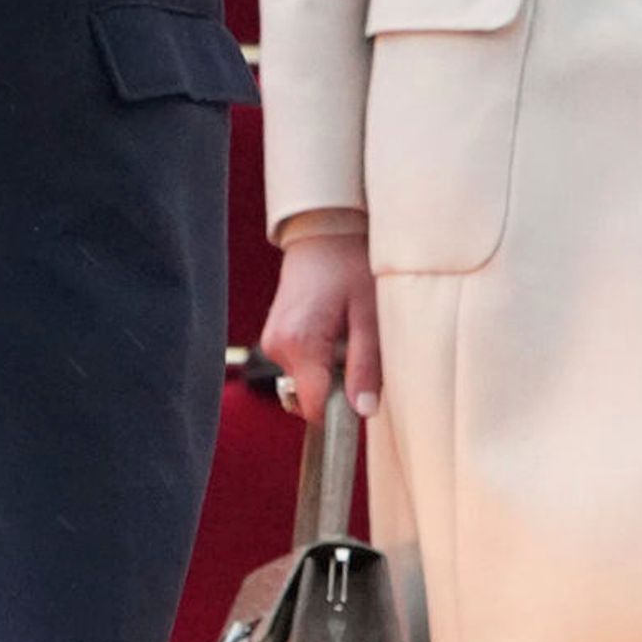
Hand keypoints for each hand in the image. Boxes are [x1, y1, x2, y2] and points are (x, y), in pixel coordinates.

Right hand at [263, 216, 381, 418]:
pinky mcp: (275, 337)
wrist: (325, 230)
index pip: (313, 409)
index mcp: (299, 344)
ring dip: (330, 373)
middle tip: (361, 350)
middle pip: (310, 398)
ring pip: (306, 383)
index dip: (341, 412)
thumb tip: (363, 411)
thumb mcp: (370, 315)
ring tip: (349, 334)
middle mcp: (277, 347)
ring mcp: (272, 342)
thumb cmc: (351, 265)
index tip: (364, 396)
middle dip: (339, 388)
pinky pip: (301, 366)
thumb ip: (366, 366)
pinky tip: (335, 330)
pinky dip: (321, 359)